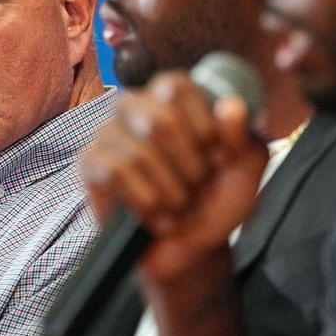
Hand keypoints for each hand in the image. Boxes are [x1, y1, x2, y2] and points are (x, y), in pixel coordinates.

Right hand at [81, 70, 267, 281]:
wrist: (191, 248)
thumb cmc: (216, 197)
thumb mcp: (244, 168)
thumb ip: (243, 136)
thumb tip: (231, 106)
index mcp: (171, 95)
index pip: (176, 87)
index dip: (203, 126)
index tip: (219, 158)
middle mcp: (135, 105)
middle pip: (160, 121)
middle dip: (190, 166)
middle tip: (199, 186)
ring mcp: (109, 134)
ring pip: (140, 154)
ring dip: (172, 192)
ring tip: (180, 206)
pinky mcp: (91, 164)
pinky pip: (115, 174)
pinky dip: (146, 202)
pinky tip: (157, 215)